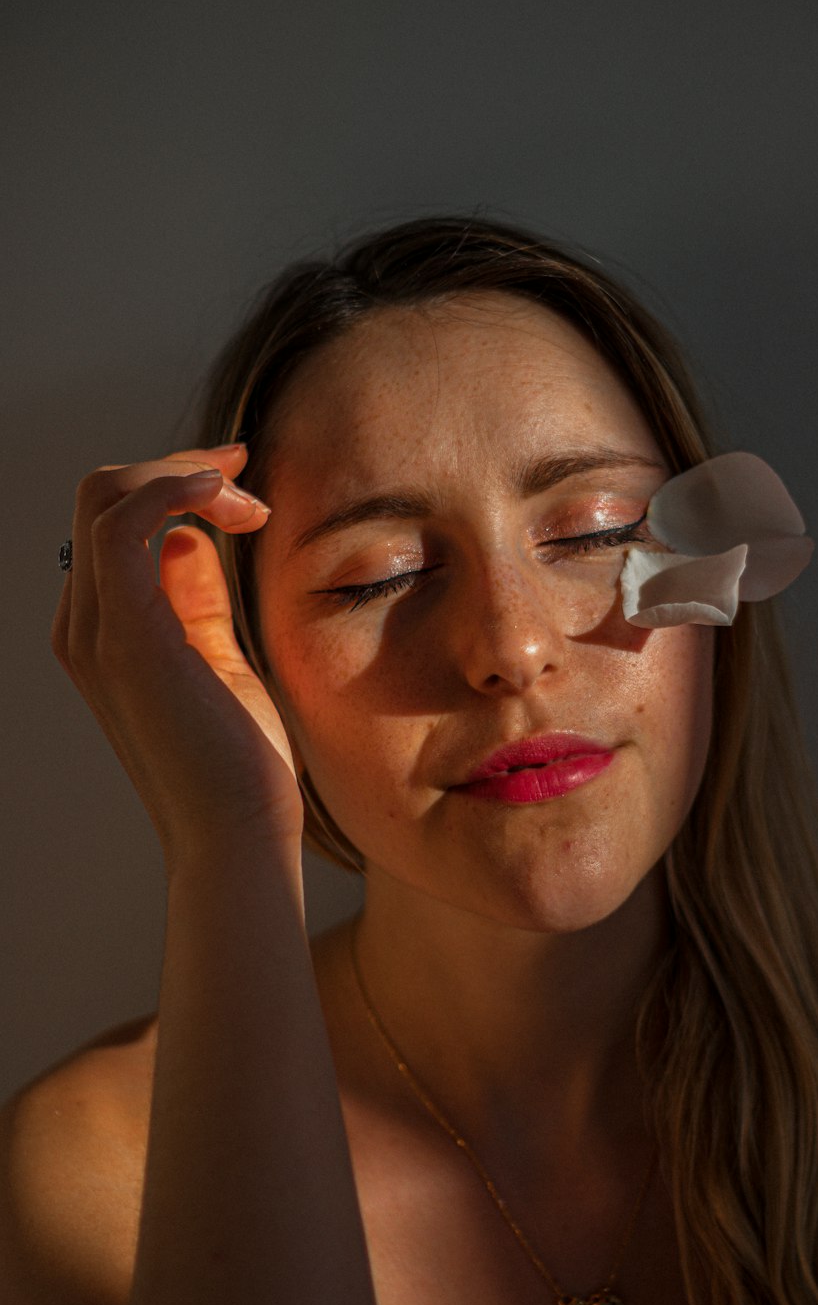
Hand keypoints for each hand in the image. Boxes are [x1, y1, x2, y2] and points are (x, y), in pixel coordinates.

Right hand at [52, 444, 303, 867]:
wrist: (238, 834)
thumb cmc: (239, 760)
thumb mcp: (218, 658)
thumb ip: (196, 599)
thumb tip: (192, 537)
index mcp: (101, 630)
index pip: (115, 522)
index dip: (175, 487)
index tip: (243, 494)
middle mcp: (83, 626)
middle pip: (104, 495)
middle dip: (180, 471)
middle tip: (249, 491)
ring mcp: (95, 631)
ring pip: (106, 496)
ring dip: (182, 476)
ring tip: (248, 505)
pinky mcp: (126, 637)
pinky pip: (123, 525)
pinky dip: (169, 489)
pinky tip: (223, 499)